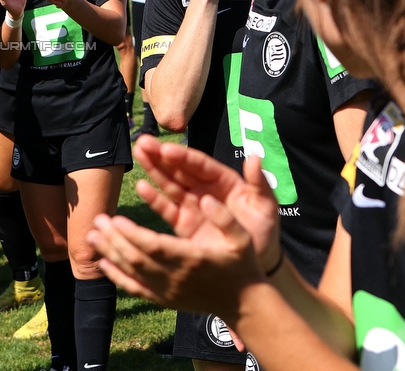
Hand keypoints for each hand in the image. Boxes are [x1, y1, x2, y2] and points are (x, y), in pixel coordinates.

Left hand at [87, 192, 261, 314]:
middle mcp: (175, 277)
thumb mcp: (242, 237)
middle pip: (136, 258)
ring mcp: (167, 291)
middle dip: (113, 239)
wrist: (242, 302)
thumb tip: (207, 199)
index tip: (115, 219)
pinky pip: (135, 289)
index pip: (154, 246)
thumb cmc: (241, 265)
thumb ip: (225, 217)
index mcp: (192, 258)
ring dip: (109, 253)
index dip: (131, 233)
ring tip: (92, 235)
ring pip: (131, 272)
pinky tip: (102, 263)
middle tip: (98, 219)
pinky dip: (116, 276)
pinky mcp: (163, 299)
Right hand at [132, 136, 281, 271]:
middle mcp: (205, 189)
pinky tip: (141, 186)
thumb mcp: (266, 206)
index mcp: (224, 181)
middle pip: (180, 169)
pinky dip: (154, 198)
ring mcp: (192, 205)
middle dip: (161, 155)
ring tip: (138, 153)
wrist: (256, 263)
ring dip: (154, 168)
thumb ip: (259, 182)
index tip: (166, 149)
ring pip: (170, 183)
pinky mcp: (183, 223)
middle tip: (143, 141)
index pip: (200, 164)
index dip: (183, 156)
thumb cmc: (264, 231)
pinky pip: (167, 208)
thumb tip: (254, 156)